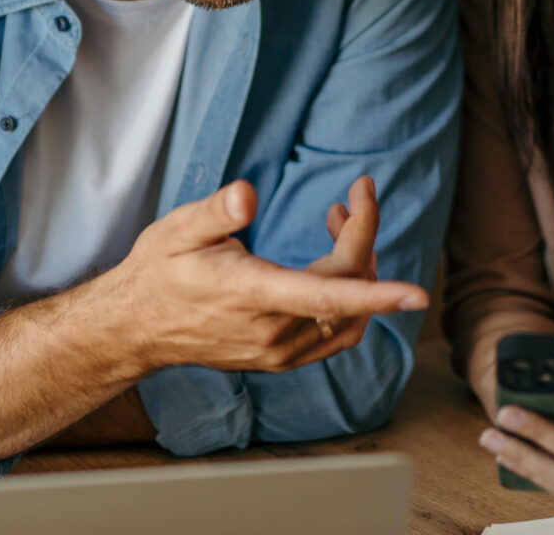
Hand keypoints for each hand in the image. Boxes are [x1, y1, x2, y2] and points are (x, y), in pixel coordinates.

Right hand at [110, 176, 425, 377]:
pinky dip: (349, 297)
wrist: (135, 327)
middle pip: (347, 291)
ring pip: (347, 318)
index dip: (378, 293)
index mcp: (252, 295)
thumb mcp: (178, 228)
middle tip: (353, 195)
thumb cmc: (159, 271)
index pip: (328, 296)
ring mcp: (277, 351)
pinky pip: (334, 334)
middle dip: (363, 237)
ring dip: (359, 268)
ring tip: (338, 221)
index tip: (417, 292)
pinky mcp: (279, 358)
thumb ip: (216, 211)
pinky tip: (329, 260)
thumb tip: (247, 196)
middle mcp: (271, 331)